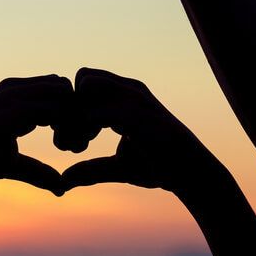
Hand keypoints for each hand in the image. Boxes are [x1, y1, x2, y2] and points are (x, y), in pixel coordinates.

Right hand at [0, 75, 75, 196]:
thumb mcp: (13, 165)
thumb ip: (37, 172)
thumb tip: (62, 187)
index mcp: (15, 94)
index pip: (59, 89)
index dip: (72, 114)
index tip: (71, 143)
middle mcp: (14, 88)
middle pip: (66, 87)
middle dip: (77, 112)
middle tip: (75, 144)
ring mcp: (11, 95)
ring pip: (62, 92)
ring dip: (74, 119)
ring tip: (68, 147)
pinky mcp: (9, 109)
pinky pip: (51, 108)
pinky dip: (64, 128)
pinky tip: (60, 147)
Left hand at [62, 68, 216, 195]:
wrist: (191, 175)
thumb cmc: (157, 167)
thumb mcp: (116, 168)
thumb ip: (90, 169)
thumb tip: (64, 179)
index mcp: (125, 96)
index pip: (85, 83)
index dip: (72, 108)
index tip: (74, 139)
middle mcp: (129, 90)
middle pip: (82, 76)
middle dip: (69, 105)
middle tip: (73, 140)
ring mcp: (134, 98)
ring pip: (85, 85)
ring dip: (74, 113)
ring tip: (79, 143)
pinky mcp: (137, 113)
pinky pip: (96, 108)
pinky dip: (81, 126)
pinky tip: (86, 146)